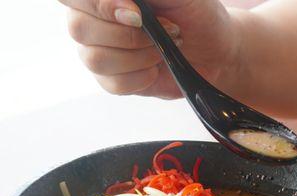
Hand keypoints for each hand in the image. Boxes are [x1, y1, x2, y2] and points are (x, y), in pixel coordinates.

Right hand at [60, 0, 240, 98]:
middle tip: (166, 29)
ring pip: (96, 59)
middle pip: (79, 28)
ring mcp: (100, 51)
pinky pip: (113, 84)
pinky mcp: (113, 80)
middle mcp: (93, 20)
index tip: (137, 14)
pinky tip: (156, 68)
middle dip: (129, 34)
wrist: (213, 51)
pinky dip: (141, 77)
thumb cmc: (196, 14)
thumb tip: (123, 1)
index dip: (99, 5)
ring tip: (162, 50)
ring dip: (138, 56)